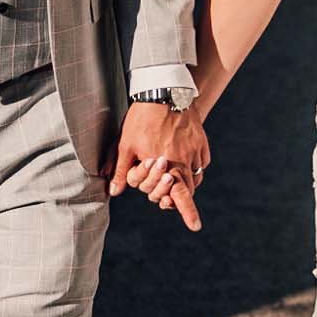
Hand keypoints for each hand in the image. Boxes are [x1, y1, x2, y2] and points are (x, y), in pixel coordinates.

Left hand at [112, 102, 208, 230]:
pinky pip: (201, 161)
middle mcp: (185, 160)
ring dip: (187, 184)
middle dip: (183, 201)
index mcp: (168, 165)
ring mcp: (195, 150)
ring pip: (196, 176)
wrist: (164, 90)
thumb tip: (115, 191)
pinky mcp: (200, 140)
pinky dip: (195, 167)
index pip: (180, 196)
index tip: (195, 227)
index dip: (188, 213)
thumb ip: (123, 170)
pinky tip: (185, 164)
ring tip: (177, 185)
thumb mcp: (126, 145)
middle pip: (189, 189)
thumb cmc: (142, 119)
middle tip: (177, 209)